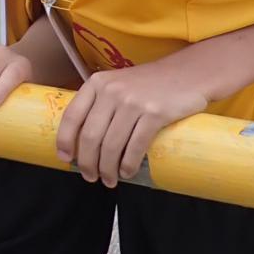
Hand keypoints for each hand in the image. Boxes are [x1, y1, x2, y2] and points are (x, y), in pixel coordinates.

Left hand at [56, 63, 207, 186]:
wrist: (188, 73)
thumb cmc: (149, 84)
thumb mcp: (118, 84)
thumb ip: (100, 104)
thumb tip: (82, 141)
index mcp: (97, 83)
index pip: (72, 115)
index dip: (65, 140)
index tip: (65, 158)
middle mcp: (111, 91)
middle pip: (90, 136)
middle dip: (87, 162)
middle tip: (90, 177)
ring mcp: (133, 102)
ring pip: (111, 145)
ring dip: (107, 169)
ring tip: (109, 180)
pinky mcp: (155, 113)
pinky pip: (135, 146)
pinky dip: (128, 164)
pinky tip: (127, 172)